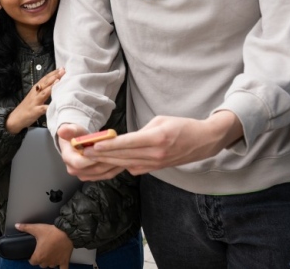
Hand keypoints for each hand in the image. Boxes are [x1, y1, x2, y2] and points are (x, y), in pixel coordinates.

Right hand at [6, 68, 64, 133]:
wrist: (15, 118)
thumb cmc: (27, 107)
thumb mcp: (35, 96)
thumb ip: (43, 91)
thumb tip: (54, 85)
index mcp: (35, 89)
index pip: (45, 79)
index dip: (53, 73)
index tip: (62, 68)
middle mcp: (35, 93)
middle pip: (45, 83)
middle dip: (54, 76)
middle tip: (63, 70)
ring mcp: (35, 102)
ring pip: (44, 93)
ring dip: (51, 87)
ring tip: (58, 81)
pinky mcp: (35, 111)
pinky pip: (43, 109)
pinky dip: (48, 106)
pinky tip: (55, 105)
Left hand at [15, 223, 72, 268]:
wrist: (67, 232)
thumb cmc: (51, 232)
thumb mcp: (36, 229)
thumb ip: (25, 228)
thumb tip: (17, 226)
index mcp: (39, 256)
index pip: (32, 262)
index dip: (32, 258)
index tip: (33, 253)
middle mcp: (47, 262)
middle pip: (41, 264)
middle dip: (41, 259)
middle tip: (42, 251)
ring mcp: (56, 262)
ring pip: (50, 266)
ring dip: (49, 261)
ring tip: (50, 253)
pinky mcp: (64, 261)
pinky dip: (61, 268)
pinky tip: (59, 266)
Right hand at [56, 124, 122, 180]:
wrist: (76, 143)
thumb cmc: (75, 136)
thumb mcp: (73, 130)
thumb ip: (69, 130)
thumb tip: (62, 130)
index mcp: (68, 158)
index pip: (80, 162)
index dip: (93, 157)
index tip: (104, 149)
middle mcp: (74, 170)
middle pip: (94, 169)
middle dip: (108, 160)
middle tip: (120, 152)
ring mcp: (84, 175)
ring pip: (103, 173)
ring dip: (114, 165)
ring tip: (125, 155)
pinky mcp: (93, 177)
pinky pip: (107, 175)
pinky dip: (116, 168)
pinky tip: (123, 160)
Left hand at [80, 111, 243, 177]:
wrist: (204, 141)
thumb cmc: (182, 126)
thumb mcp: (160, 121)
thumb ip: (141, 131)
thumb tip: (123, 139)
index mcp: (157, 138)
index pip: (128, 143)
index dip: (110, 146)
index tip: (94, 146)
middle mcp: (156, 154)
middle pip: (124, 156)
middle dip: (103, 155)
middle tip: (85, 153)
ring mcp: (156, 163)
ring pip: (127, 164)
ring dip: (109, 161)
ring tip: (92, 158)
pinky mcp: (157, 168)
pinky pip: (135, 168)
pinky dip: (122, 165)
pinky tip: (109, 162)